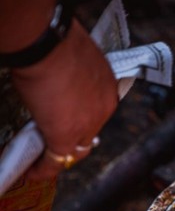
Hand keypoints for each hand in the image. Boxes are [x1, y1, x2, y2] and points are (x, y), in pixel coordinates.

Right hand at [11, 19, 117, 180]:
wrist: (47, 41)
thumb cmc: (55, 38)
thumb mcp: (73, 56)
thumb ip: (71, 73)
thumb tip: (56, 74)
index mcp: (107, 87)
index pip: (97, 111)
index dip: (81, 118)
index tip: (66, 119)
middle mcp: (104, 107)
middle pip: (89, 134)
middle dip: (72, 140)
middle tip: (54, 145)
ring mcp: (87, 124)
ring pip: (75, 150)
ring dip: (58, 155)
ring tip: (41, 161)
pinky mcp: (65, 135)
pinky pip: (55, 160)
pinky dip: (43, 168)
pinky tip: (32, 171)